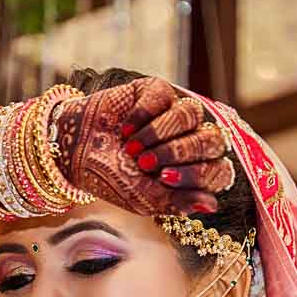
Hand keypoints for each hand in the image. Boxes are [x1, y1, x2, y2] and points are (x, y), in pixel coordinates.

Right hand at [53, 77, 232, 215]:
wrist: (77, 154)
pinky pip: (164, 97)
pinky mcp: (157, 91)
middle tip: (145, 164)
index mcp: (196, 170)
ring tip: (132, 148)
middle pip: (211, 141)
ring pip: (191, 114)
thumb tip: (211, 205)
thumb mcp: (145, 199)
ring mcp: (176, 112)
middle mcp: (192, 139)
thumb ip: (178, 202)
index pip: (219, 171)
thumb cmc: (115, 179)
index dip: (197, 174)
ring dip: (159, 134)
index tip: (163, 178)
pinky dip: (142, 116)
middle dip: (178, 153)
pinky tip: (124, 130)